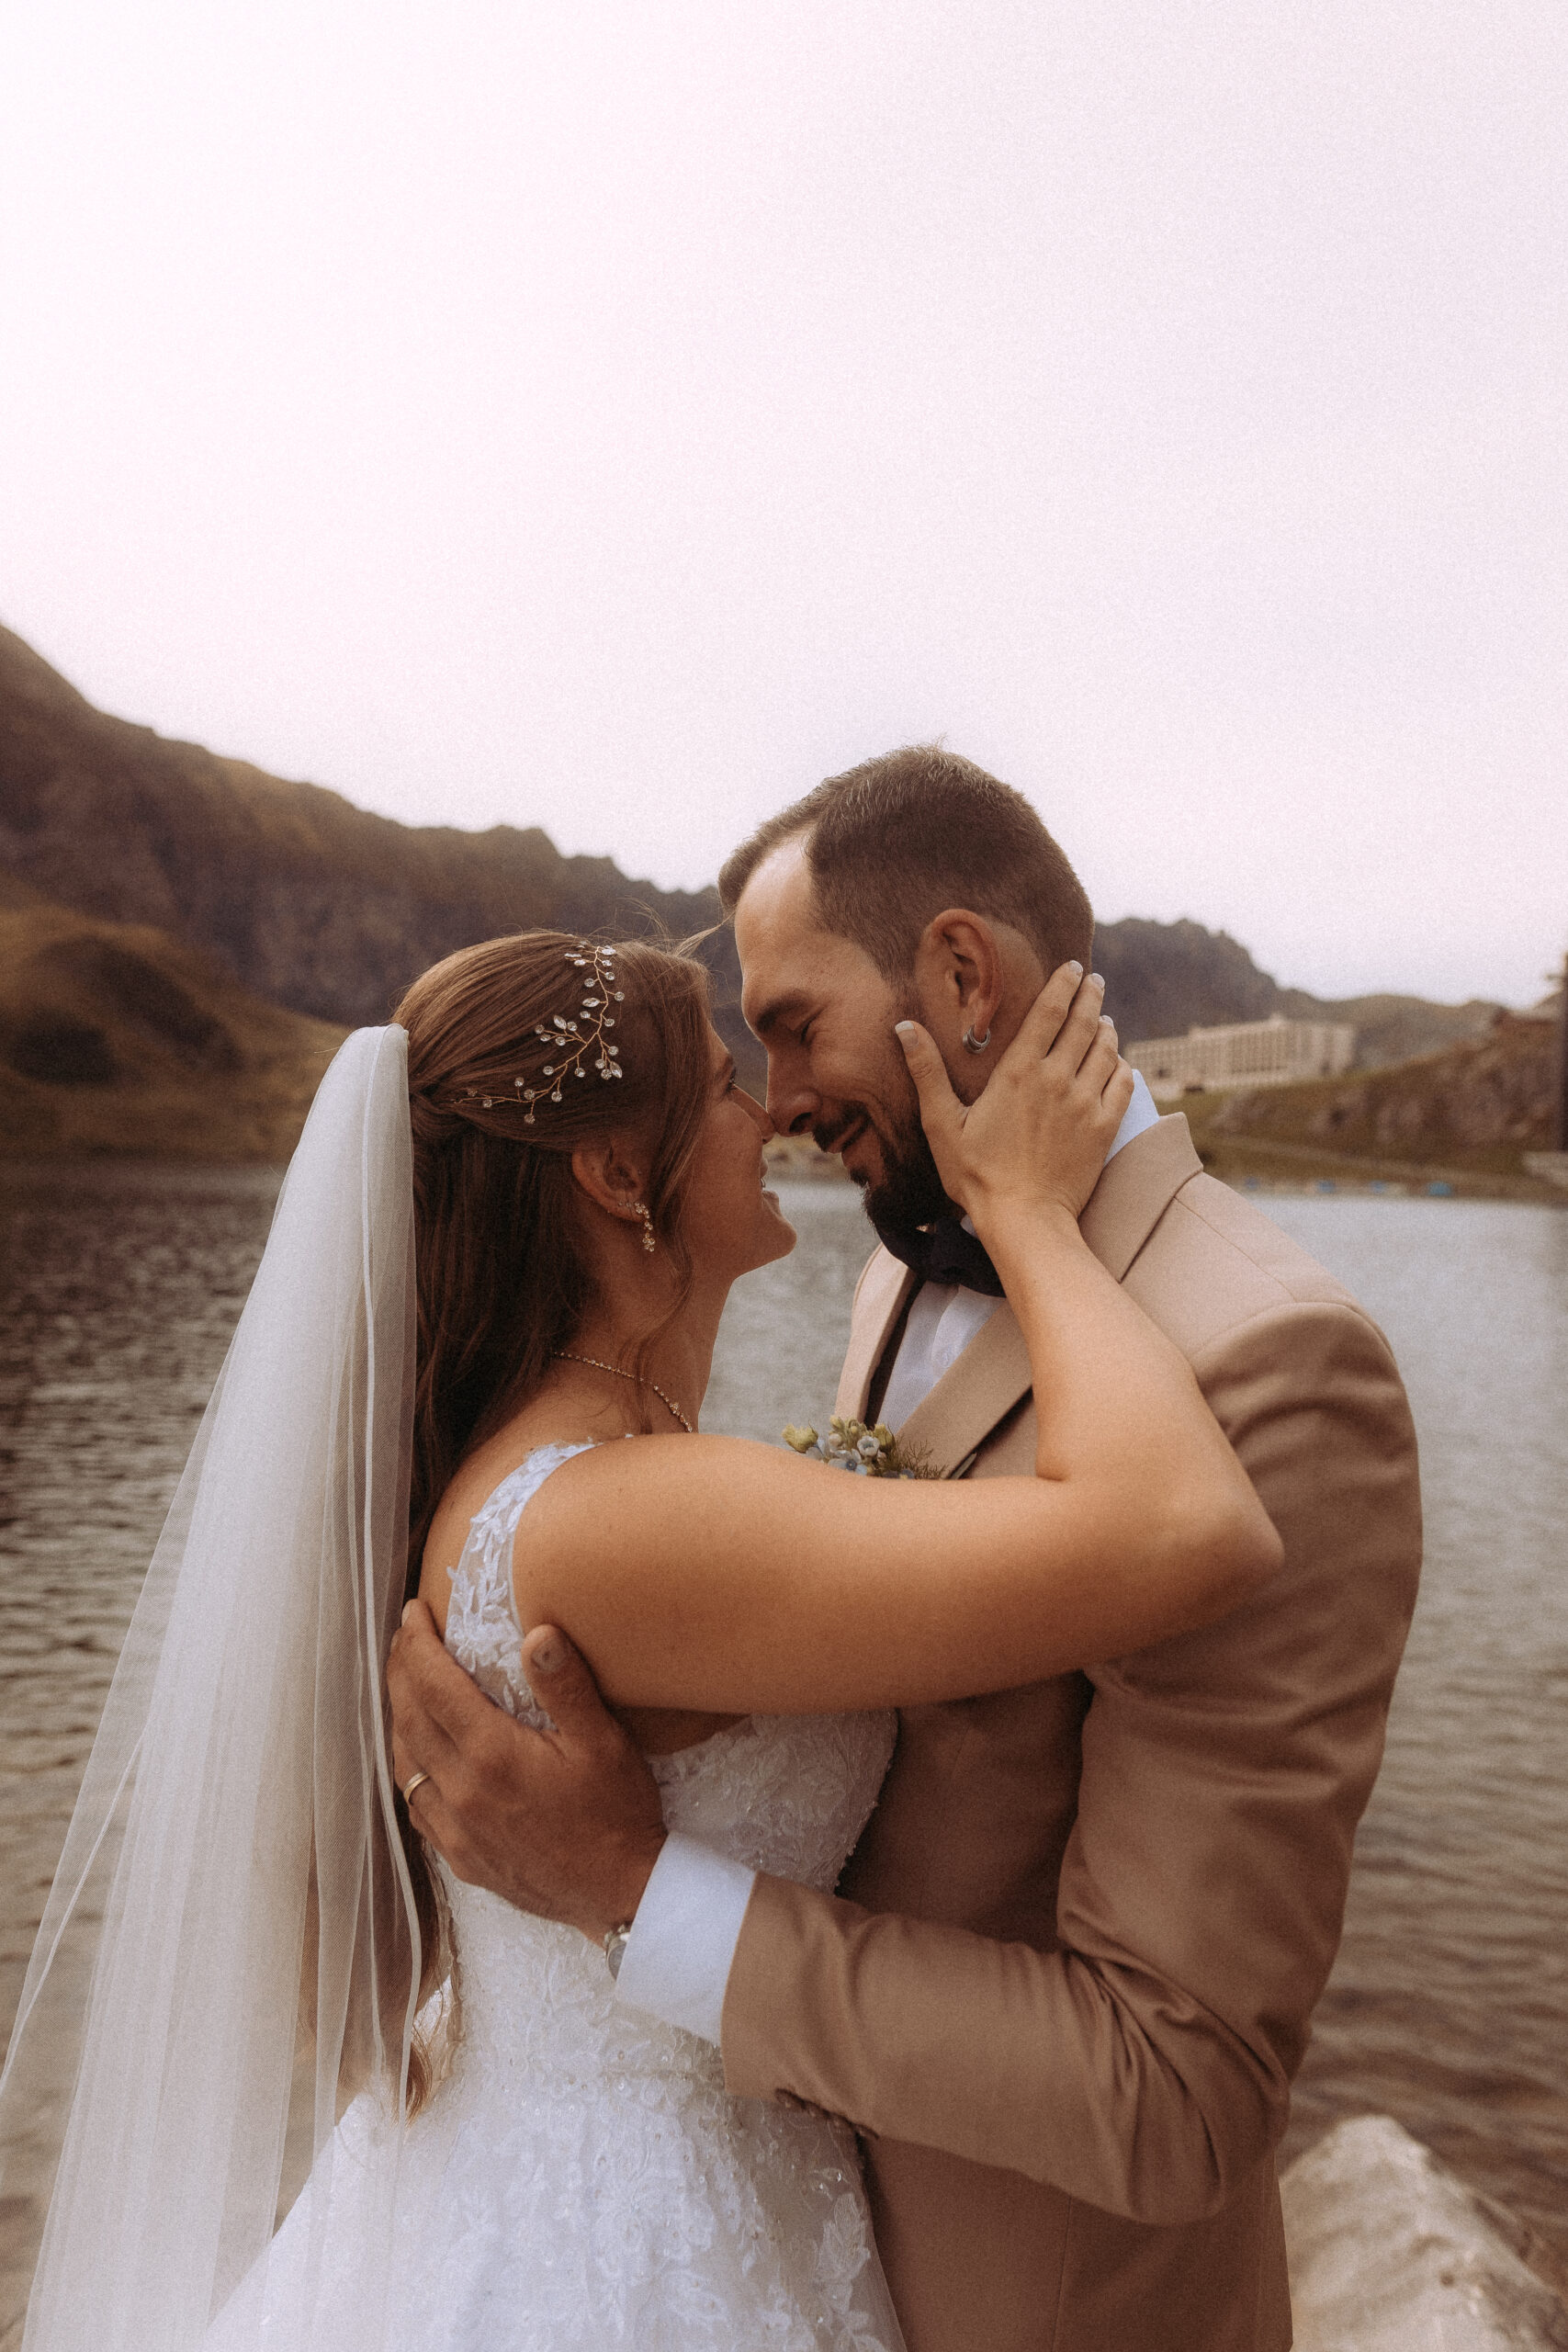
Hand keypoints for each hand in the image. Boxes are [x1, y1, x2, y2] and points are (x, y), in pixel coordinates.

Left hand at [388, 1603, 666, 1940]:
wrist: (619, 1895)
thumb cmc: (617, 1814)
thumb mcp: (602, 1742)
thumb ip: (566, 1686)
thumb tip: (538, 1633)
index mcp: (491, 1755)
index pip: (434, 1685)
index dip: (417, 1644)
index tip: (412, 1613)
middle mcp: (461, 1792)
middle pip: (409, 1719)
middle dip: (401, 1671)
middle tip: (404, 1637)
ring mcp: (456, 1830)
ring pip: (404, 1763)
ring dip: (398, 1718)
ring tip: (406, 1686)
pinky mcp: (460, 1857)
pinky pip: (416, 1804)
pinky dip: (410, 1767)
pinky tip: (420, 1756)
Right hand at [896, 964, 1133, 1228]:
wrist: (1024, 1219)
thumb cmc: (976, 1174)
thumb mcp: (941, 1124)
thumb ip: (926, 1072)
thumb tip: (905, 1027)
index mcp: (1019, 1072)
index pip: (1049, 1012)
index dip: (1063, 985)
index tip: (1073, 968)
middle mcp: (1057, 1079)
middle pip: (1084, 1023)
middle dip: (1090, 996)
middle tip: (1094, 981)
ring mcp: (1085, 1103)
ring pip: (1107, 1049)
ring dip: (1107, 1029)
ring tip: (1104, 1018)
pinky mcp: (1104, 1128)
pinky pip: (1122, 1084)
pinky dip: (1122, 1066)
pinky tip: (1117, 1061)